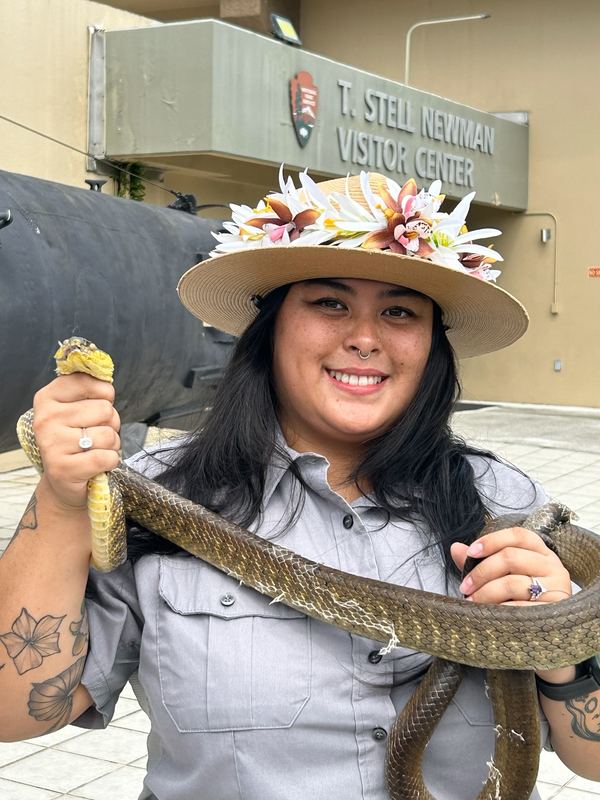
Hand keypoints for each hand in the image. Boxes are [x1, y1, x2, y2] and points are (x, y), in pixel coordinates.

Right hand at [32, 373, 120, 510]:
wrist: (63, 482)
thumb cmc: (76, 440)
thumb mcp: (76, 409)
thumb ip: (88, 390)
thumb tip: (105, 377)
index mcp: (47, 398)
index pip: (87, 381)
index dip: (105, 394)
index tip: (97, 406)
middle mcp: (46, 419)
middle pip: (104, 409)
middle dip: (111, 424)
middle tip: (97, 435)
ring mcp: (52, 444)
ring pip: (108, 434)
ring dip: (112, 445)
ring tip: (96, 450)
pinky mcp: (63, 469)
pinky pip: (106, 457)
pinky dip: (111, 461)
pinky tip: (98, 464)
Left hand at [451, 526, 574, 681]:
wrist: (548, 637)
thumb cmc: (522, 600)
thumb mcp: (506, 576)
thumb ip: (482, 562)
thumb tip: (455, 548)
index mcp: (541, 552)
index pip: (517, 536)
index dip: (491, 540)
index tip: (471, 552)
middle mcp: (552, 567)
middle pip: (510, 557)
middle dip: (481, 572)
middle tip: (465, 586)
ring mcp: (556, 589)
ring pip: (512, 583)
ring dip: (485, 593)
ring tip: (471, 602)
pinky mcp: (553, 612)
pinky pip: (519, 608)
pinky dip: (498, 610)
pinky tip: (487, 615)